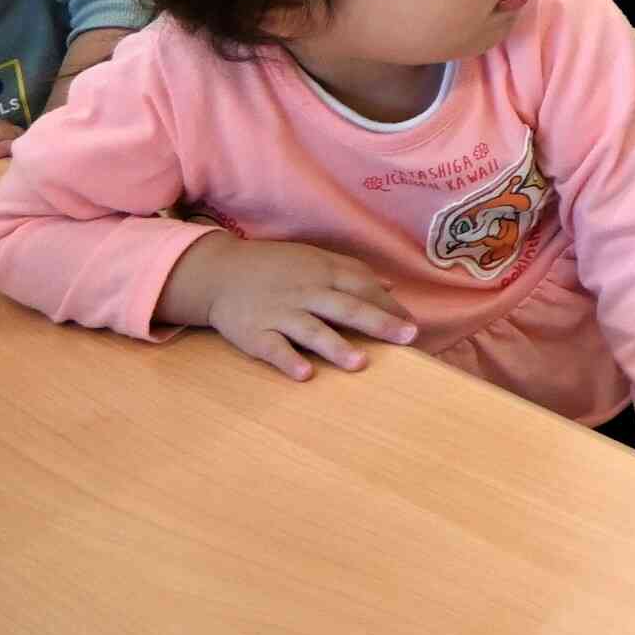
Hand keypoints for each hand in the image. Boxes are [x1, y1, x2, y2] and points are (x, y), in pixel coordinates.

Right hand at [159, 234, 417, 379]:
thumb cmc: (277, 268)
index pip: (362, 288)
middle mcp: (305, 292)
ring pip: (312, 330)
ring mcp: (280, 313)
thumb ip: (353, 274)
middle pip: (346, 307)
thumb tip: (392, 287)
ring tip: (360, 364)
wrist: (221, 272)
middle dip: (378, 322)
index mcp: (324, 273)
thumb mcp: (316, 260)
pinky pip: (273, 348)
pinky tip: (305, 374)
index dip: (389, 306)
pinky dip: (288, 360)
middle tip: (407, 338)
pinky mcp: (255, 333)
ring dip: (336, 346)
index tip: (413, 326)